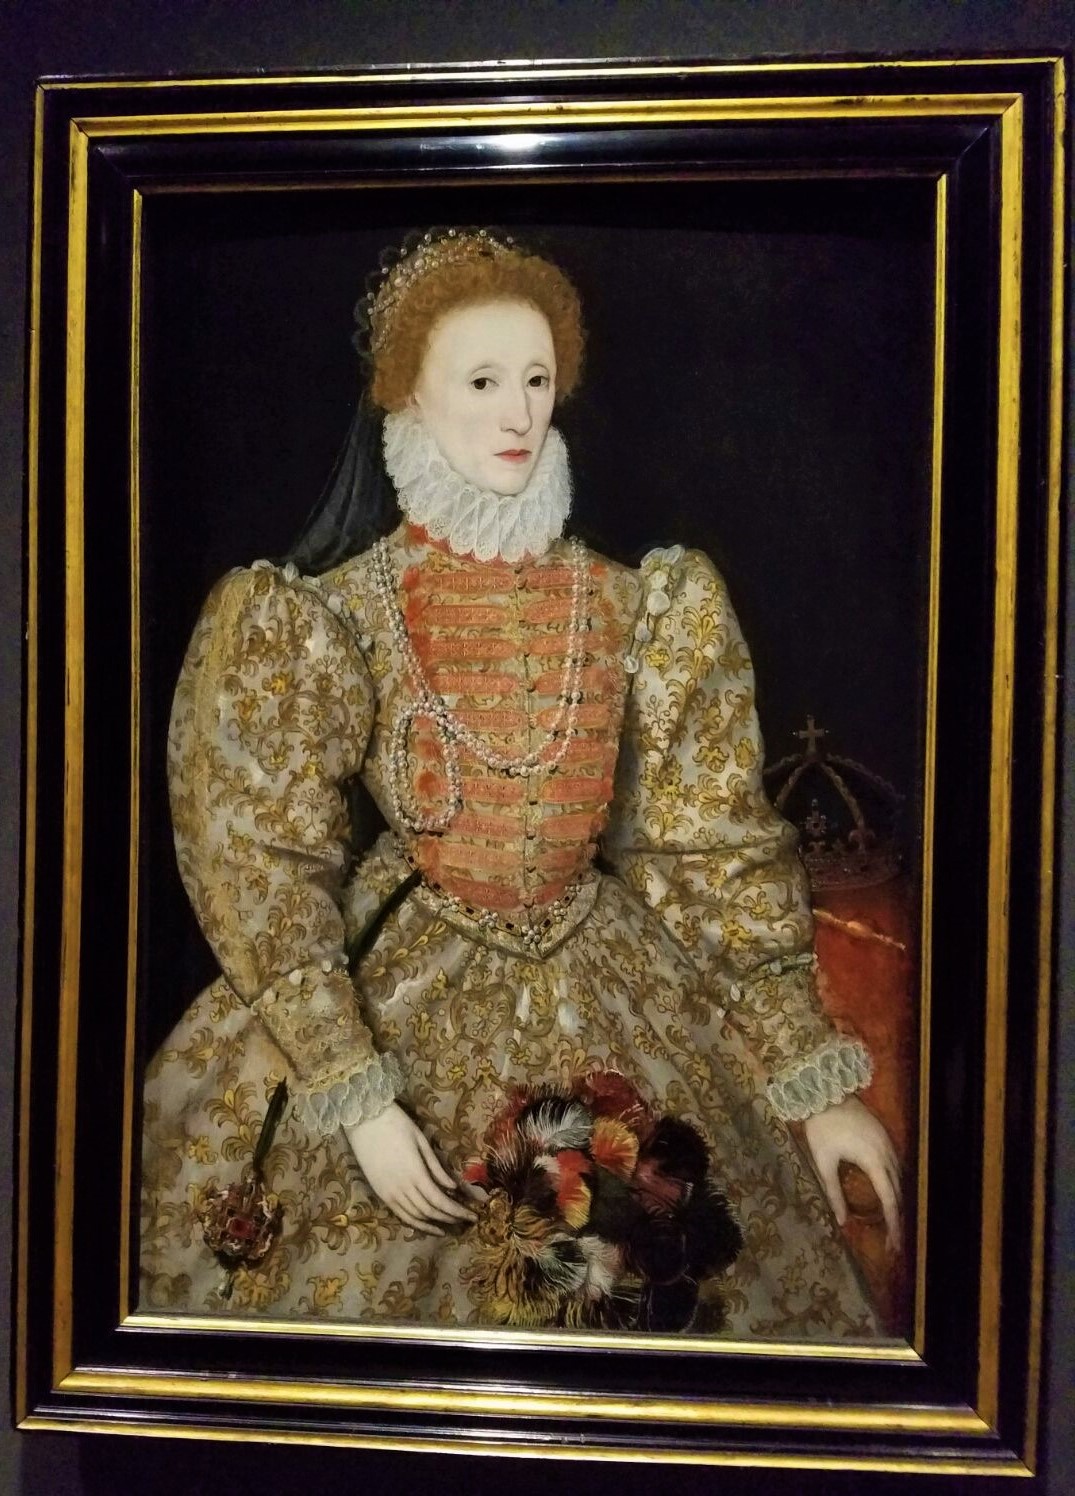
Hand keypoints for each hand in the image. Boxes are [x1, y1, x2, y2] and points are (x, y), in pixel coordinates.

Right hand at [344, 1103, 474, 1235]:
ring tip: (450, 1226)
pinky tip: (427, 1225)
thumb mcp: (421, 1141)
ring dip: (434, 1224)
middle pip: (429, 1211)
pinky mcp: (380, 1194)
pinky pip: (400, 1215)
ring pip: (415, 1217)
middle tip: (466, 1220)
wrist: (364, 1121)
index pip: (440, 1201)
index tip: (473, 1216)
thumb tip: (453, 1187)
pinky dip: (416, 1223)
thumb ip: (436, 1167)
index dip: (457, 1211)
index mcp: (415, 1173)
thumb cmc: (396, 1125)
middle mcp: (402, 1188)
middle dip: (450, 1218)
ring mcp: (389, 1193)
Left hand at [802, 1096, 901, 1251]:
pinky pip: (896, 1165)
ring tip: (893, 1223)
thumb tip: (841, 1221)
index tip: (894, 1245)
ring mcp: (888, 1143)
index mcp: (873, 1161)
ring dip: (898, 1201)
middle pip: (899, 1192)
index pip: (890, 1200)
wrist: (825, 1092)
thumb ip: (834, 1192)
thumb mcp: (824, 1162)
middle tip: (894, 1243)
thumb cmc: (822, 1127)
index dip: (894, 1225)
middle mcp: (887, 1153)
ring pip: (900, 1178)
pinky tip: (889, 1193)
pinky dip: (895, 1184)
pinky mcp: (884, 1136)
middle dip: (898, 1218)